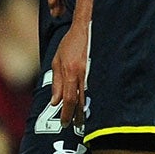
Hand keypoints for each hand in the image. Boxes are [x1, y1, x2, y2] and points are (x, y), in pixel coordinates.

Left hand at [51, 12, 90, 127]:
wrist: (87, 27)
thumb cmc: (70, 43)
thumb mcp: (57, 61)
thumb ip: (56, 82)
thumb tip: (55, 101)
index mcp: (70, 72)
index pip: (69, 99)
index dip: (67, 113)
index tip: (65, 123)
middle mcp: (82, 74)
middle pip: (80, 101)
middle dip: (77, 116)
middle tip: (75, 126)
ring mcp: (93, 72)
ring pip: (90, 97)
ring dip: (86, 110)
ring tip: (83, 121)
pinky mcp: (100, 70)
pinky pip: (96, 88)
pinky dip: (93, 99)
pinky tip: (93, 106)